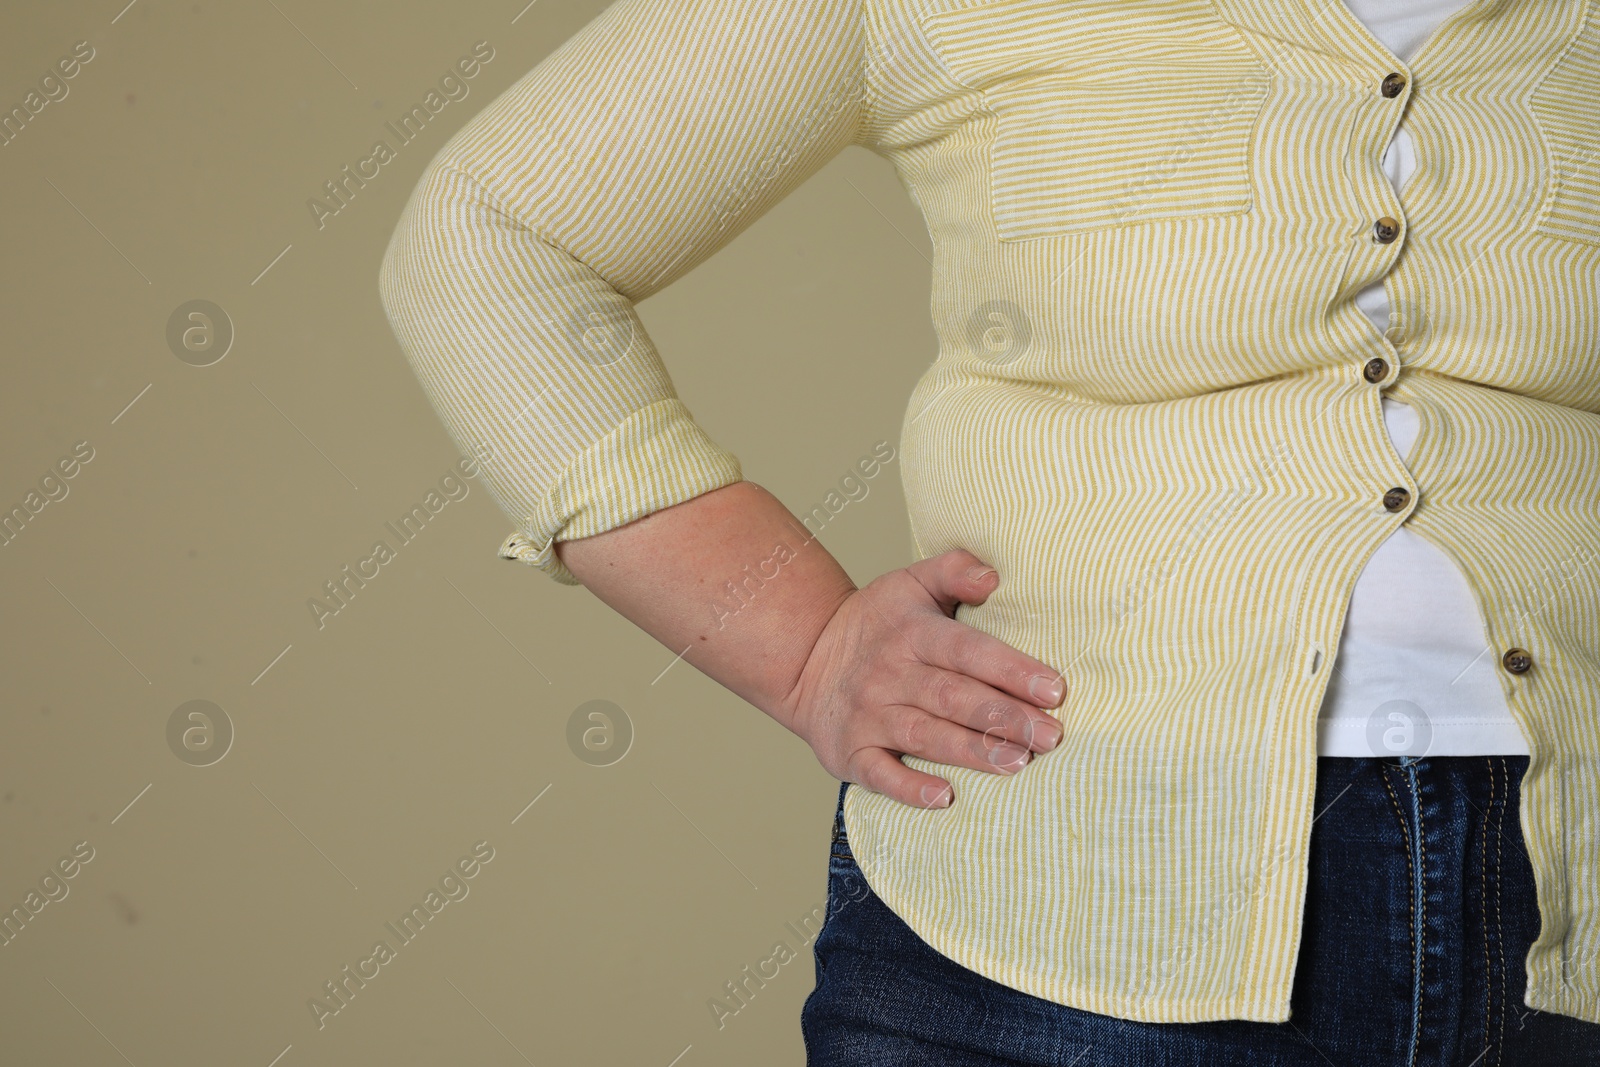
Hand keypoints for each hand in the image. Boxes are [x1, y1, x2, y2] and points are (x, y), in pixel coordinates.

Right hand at [776, 548, 1066, 808]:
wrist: (803, 658)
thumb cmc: (875, 623)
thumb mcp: (909, 583)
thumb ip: (954, 571)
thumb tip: (993, 576)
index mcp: (912, 633)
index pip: (967, 651)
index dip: (1010, 670)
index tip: (1054, 689)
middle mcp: (890, 674)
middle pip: (953, 697)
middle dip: (1005, 718)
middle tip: (1051, 736)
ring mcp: (869, 715)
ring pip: (924, 735)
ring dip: (971, 751)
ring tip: (1017, 763)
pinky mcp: (851, 752)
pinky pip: (880, 773)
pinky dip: (909, 787)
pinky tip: (944, 798)